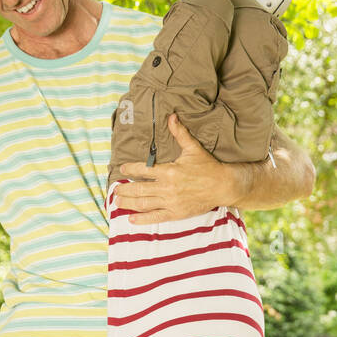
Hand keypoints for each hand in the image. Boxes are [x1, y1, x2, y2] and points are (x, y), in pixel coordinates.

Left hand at [114, 113, 237, 222]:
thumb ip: (180, 133)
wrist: (222, 186)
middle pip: (139, 189)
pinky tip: (131, 219)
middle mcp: (167, 187)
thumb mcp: (193, 148)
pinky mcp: (176, 213)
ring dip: (128, 203)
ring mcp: (171, 202)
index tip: (122, 170)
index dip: (130, 169)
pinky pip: (156, 217)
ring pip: (144, 203)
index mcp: (169, 171)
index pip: (143, 170)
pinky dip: (142, 220)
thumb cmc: (207, 166)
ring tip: (117, 201)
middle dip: (124, 190)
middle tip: (114, 190)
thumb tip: (171, 116)